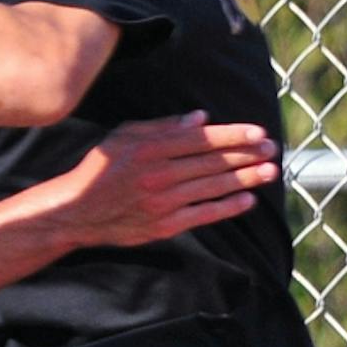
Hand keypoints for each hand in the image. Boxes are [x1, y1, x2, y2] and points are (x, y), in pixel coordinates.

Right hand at [50, 113, 279, 246]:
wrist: (74, 213)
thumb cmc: (99, 170)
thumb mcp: (123, 137)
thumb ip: (162, 126)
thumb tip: (201, 119)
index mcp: (150, 148)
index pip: (202, 139)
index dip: (234, 136)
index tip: (259, 132)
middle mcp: (158, 175)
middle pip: (212, 162)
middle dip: (247, 154)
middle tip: (272, 149)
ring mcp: (161, 202)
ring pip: (212, 187)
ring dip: (245, 178)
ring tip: (270, 171)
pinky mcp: (162, 226)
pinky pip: (202, 215)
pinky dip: (226, 207)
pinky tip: (247, 200)